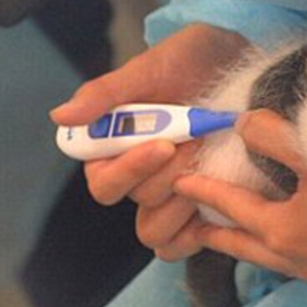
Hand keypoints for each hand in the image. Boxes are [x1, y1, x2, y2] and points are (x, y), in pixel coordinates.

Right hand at [50, 23, 248, 260]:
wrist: (246, 68)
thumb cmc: (195, 61)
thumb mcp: (153, 66)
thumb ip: (107, 92)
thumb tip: (60, 115)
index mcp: (114, 145)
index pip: (102, 180)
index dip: (128, 169)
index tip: (163, 144)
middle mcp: (135, 174)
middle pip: (134, 200)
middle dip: (169, 173)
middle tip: (199, 141)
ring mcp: (166, 195)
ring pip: (154, 227)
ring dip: (184, 199)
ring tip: (211, 162)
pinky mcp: (196, 209)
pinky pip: (177, 245)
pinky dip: (190, 236)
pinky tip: (213, 210)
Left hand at [174, 110, 306, 290]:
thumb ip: (275, 137)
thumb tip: (241, 122)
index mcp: (280, 229)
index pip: (229, 207)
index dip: (201, 190)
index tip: (176, 182)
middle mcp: (292, 258)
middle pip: (241, 245)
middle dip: (213, 233)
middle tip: (188, 226)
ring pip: (268, 260)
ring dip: (246, 246)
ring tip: (233, 234)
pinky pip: (297, 265)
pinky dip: (279, 253)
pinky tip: (291, 243)